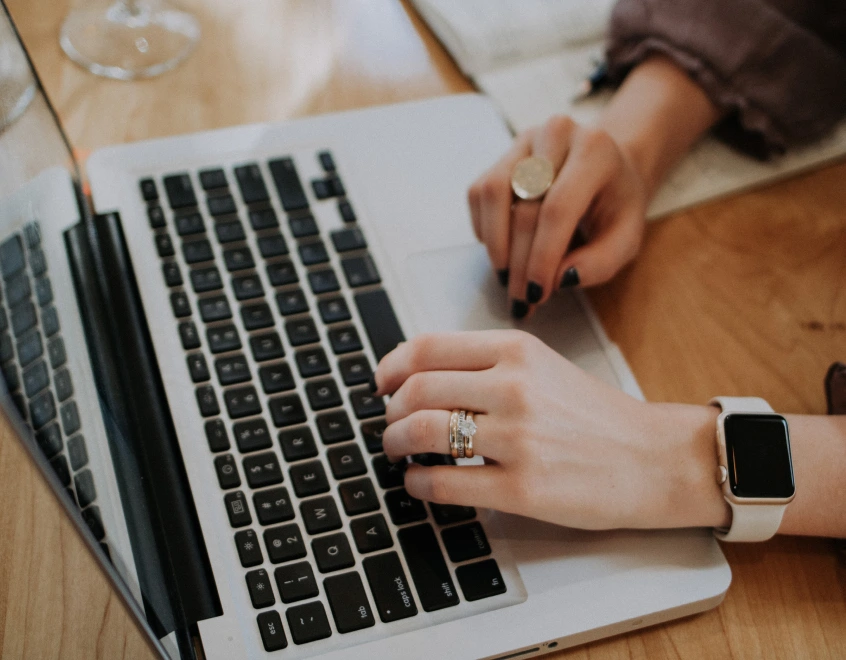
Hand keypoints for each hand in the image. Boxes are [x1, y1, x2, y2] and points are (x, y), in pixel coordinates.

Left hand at [375, 331, 729, 530]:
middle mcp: (515, 387)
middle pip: (417, 390)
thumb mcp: (544, 367)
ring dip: (395, 443)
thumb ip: (487, 364)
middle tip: (389, 424)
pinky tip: (418, 483)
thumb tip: (419, 376)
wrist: (653, 458)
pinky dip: (417, 483)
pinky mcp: (523, 488)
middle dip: (390, 410)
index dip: (391, 366)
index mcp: (517, 350)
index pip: (428, 347)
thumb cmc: (596, 416)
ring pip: (422, 432)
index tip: (382, 382)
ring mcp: (518, 438)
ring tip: (398, 451)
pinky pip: (444, 482)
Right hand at [468, 116, 647, 317]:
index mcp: (595, 151)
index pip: (558, 208)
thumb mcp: (626, 237)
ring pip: (493, 194)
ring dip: (496, 245)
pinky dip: (486, 228)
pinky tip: (503, 249)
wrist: (608, 167)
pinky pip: (479, 193)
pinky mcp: (502, 154)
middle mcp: (557, 135)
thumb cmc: (616, 204)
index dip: (542, 256)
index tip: (536, 293)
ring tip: (507, 276)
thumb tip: (560, 279)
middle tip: (521, 298)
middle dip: (520, 262)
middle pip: (525, 207)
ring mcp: (525, 140)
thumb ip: (600, 262)